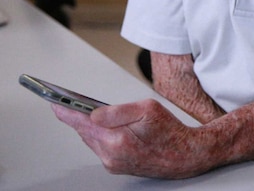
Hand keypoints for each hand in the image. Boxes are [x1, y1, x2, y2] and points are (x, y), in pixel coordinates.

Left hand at [53, 98, 204, 178]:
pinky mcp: (116, 166)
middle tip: (72, 103)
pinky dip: (101, 135)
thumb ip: (117, 111)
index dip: (66, 111)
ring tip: (93, 113)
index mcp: (116, 141)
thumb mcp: (148, 109)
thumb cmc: (170, 131)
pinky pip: (101, 147)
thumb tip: (94, 113)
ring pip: (92, 139)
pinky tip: (108, 127)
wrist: (185, 156)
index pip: (83, 123)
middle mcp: (110, 155)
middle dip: (80, 117)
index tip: (54, 103)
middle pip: (85, 131)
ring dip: (92, 126)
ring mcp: (112, 163)